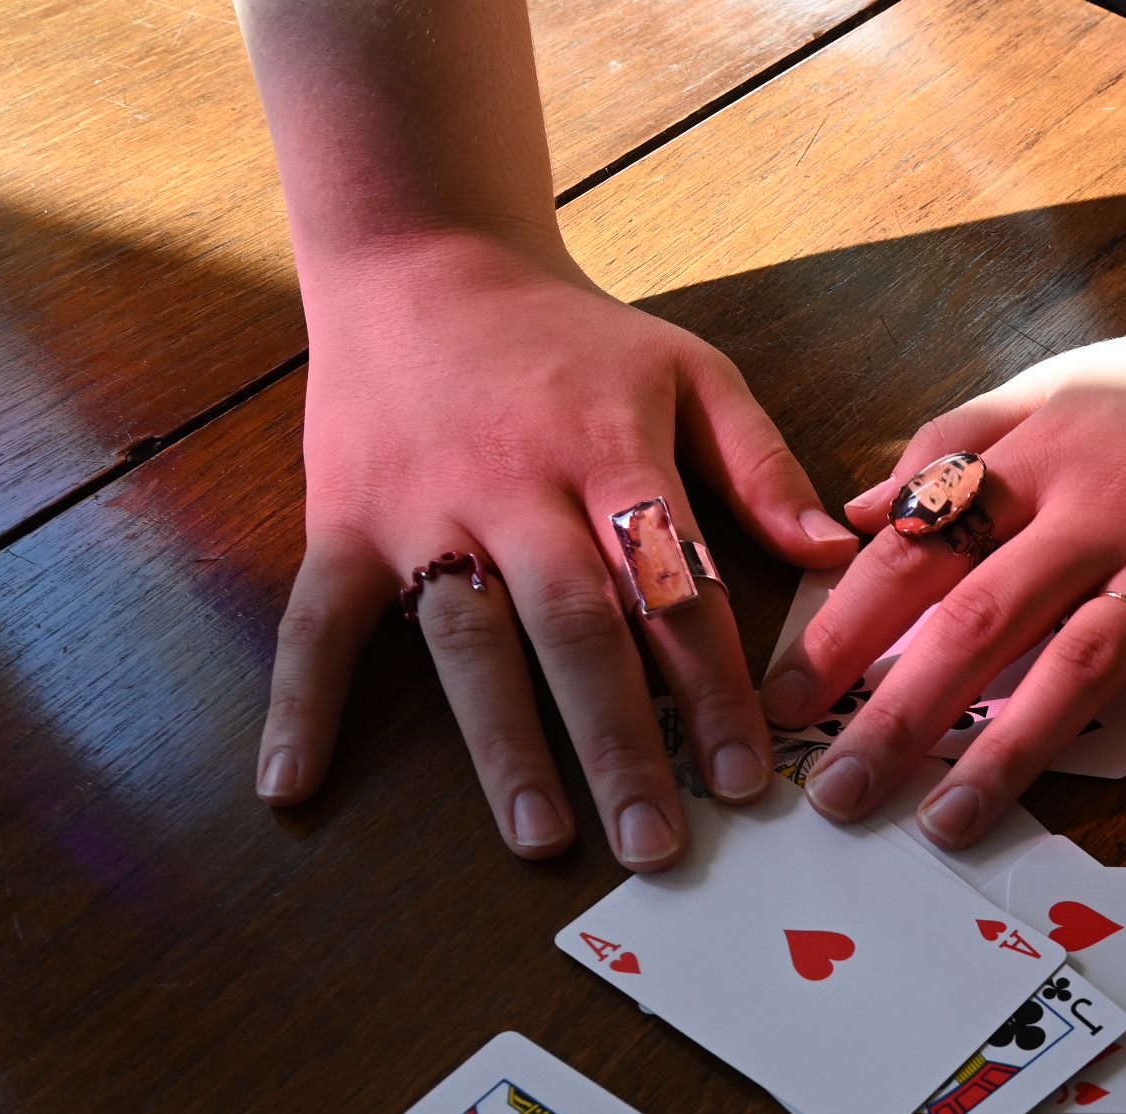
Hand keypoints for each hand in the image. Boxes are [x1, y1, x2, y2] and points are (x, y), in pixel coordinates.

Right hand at [255, 230, 859, 864]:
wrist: (421, 256)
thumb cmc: (575, 339)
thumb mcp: (690, 371)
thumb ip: (762, 465)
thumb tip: (834, 556)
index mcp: (610, 454)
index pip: (675, 590)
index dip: (713, 689)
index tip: (746, 779)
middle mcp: (514, 488)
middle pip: (575, 630)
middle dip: (620, 742)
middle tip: (656, 844)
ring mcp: (420, 509)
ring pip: (465, 642)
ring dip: (502, 745)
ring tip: (540, 838)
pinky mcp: (341, 520)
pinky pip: (314, 621)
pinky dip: (297, 702)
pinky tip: (291, 784)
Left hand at [764, 312, 1125, 861]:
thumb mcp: (1056, 387)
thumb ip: (955, 448)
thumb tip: (854, 516)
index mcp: (1043, 457)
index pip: (924, 547)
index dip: (848, 624)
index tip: (789, 697)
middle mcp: (1105, 509)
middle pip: (985, 618)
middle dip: (901, 710)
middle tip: (840, 791)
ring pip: (1086, 665)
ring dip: (1013, 753)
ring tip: (951, 826)